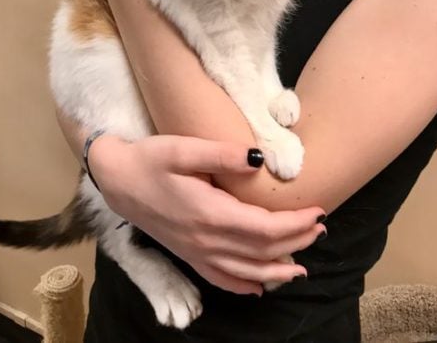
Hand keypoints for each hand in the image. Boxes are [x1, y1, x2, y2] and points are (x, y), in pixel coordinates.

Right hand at [89, 134, 325, 294]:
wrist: (117, 179)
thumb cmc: (151, 159)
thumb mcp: (183, 148)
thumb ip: (221, 153)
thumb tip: (258, 159)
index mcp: (209, 213)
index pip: (264, 229)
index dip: (295, 224)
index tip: (319, 211)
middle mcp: (205, 240)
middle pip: (261, 252)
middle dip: (296, 243)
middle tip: (320, 229)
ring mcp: (195, 252)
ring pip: (245, 273)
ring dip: (277, 271)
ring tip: (302, 264)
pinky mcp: (188, 255)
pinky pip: (221, 280)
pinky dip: (244, 286)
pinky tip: (259, 288)